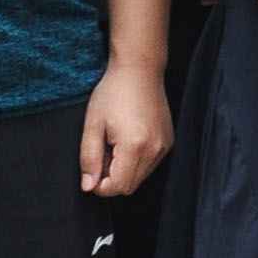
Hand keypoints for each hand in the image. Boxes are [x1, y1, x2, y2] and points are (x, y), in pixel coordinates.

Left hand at [81, 57, 170, 197]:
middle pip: (129, 186)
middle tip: (102, 152)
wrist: (139, 70)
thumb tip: (88, 186)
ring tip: (114, 144)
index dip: (100, 186)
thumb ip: (89, 158)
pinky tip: (128, 140)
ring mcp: (164, 146)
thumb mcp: (92, 125)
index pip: (117, 187)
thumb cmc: (113, 92)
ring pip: (140, 177)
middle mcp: (154, 150)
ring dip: (124, 170)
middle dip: (111, 178)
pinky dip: (136, 161)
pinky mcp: (168, 142)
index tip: (91, 170)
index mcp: (134, 146)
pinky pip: (150, 165)